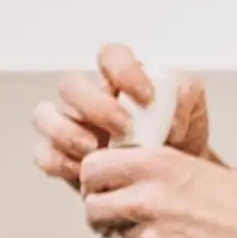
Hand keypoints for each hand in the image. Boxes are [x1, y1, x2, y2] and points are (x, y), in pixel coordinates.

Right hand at [30, 40, 177, 188]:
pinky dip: (58, 161)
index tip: (147, 97)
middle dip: (94, 106)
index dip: (124, 71)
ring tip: (94, 150)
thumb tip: (168, 110)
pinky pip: (43, 153)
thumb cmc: (179, 138)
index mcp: (120, 79)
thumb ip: (186, 95)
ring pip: (44, 115)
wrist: (173, 181)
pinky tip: (82, 171)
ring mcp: (71, 126)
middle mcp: (90, 98)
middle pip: (71, 85)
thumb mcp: (193, 110)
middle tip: (123, 128)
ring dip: (67, 132)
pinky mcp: (61, 156)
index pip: (111, 56)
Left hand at [72, 140, 236, 237]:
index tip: (104, 183)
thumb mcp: (203, 164)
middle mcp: (147, 198)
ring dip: (135, 234)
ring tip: (170, 230)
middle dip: (104, 211)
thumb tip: (135, 165)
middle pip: (93, 207)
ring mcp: (153, 237)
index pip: (92, 167)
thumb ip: (162, 166)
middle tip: (123, 212)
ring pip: (119, 237)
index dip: (94, 178)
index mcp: (156, 164)